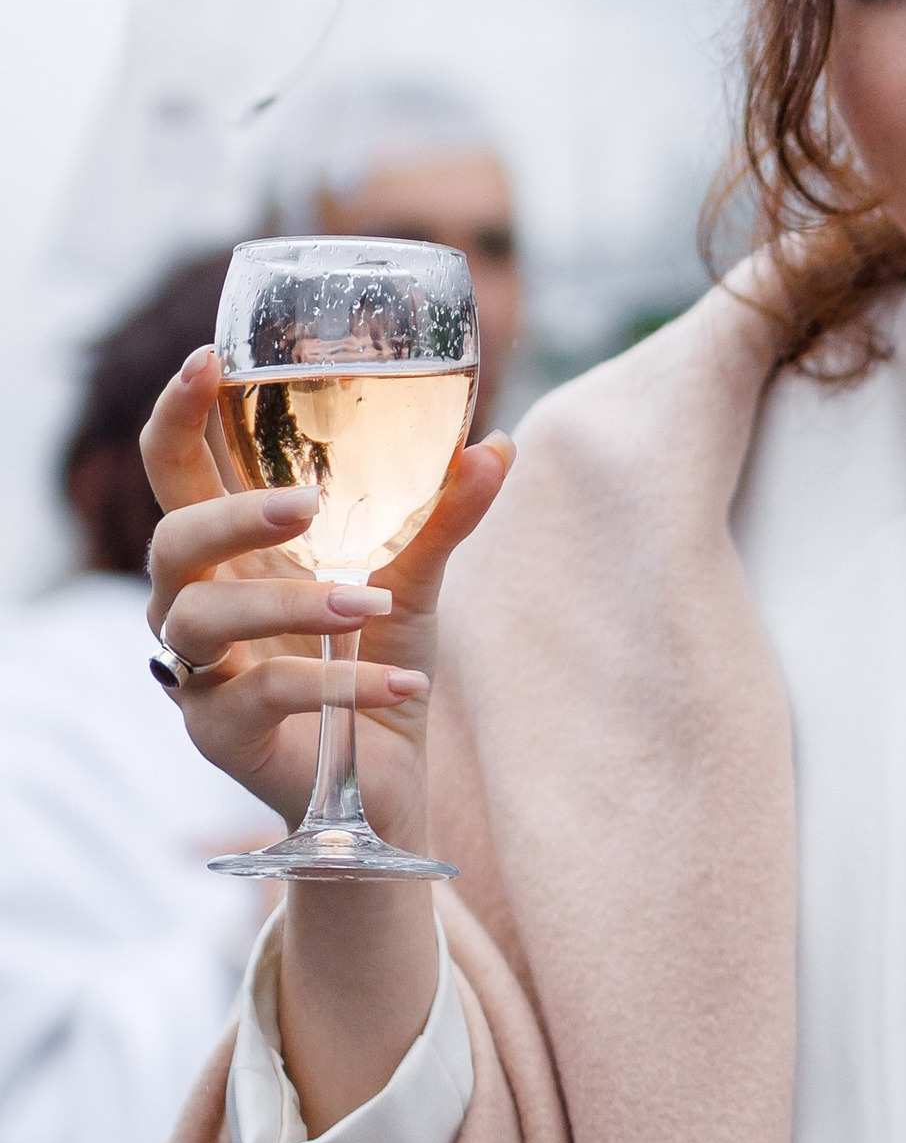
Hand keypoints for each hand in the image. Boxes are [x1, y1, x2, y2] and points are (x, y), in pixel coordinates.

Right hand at [142, 345, 507, 851]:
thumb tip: (498, 444)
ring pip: (199, 618)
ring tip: (370, 603)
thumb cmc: (376, 665)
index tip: (209, 359)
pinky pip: (260, 696)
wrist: (382, 783)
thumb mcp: (416, 582)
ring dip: (288, 604)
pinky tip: (402, 682)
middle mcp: (197, 604)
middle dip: (229, 514)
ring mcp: (199, 673)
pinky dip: (339, 685)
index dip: (177, 415)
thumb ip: (443, 516)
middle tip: (303, 504)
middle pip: (169, 541)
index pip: (175, 470)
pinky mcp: (218, 735)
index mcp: (233, 552)